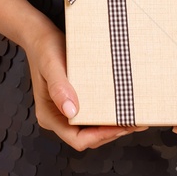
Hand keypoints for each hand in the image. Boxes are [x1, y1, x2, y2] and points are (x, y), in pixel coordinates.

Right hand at [22, 24, 148, 150]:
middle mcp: (58, 118)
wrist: (40, 36)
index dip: (100, 137)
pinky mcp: (76, 103)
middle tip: (136, 122)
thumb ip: (59, 88)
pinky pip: (94, 116)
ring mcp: (66, 112)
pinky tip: (124, 107)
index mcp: (49, 115)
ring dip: (114, 126)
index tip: (120, 126)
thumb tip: (71, 111)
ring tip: (135, 117)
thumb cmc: (44, 49)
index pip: (77, 139)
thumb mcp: (51, 65)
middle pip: (89, 138)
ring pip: (93, 129)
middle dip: (112, 132)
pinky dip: (109, 114)